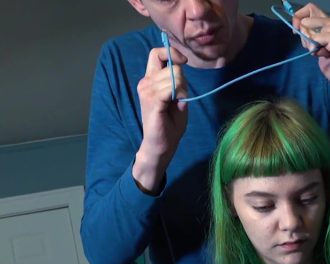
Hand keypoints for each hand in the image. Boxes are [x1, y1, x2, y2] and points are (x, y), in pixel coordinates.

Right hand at [133, 46, 189, 193]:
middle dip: (183, 80)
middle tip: (180, 97)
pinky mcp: (152, 100)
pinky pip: (172, 87)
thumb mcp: (177, 98)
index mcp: (150, 79)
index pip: (156, 54)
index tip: (183, 61)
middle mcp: (145, 82)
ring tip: (177, 104)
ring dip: (182, 90)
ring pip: (174, 76)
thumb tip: (180, 67)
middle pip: (172, 66)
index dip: (171, 53)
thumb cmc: (169, 124)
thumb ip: (177, 82)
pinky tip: (177, 105)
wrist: (161, 145)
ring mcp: (146, 90)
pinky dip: (179, 94)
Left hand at [292, 3, 329, 120]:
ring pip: (309, 31)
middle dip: (303, 36)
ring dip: (312, 46)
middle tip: (314, 49)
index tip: (296, 31)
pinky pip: (316, 39)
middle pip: (306, 19)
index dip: (299, 18)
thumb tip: (299, 29)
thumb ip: (312, 38)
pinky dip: (318, 50)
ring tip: (326, 54)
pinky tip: (329, 56)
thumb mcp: (320, 49)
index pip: (310, 9)